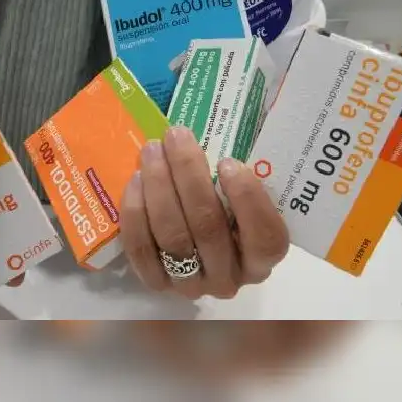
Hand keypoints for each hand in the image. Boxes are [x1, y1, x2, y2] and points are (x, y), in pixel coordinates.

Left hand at [120, 125, 288, 299]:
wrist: (188, 242)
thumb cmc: (224, 208)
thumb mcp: (241, 195)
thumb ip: (240, 172)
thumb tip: (230, 115)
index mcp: (261, 259)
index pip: (265, 238)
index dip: (248, 200)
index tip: (228, 161)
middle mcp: (229, 279)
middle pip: (209, 228)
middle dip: (189, 176)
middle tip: (176, 136)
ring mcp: (191, 285)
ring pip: (174, 236)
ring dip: (160, 187)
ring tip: (152, 150)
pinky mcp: (156, 284)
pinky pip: (142, 249)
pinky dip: (136, 213)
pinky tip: (135, 180)